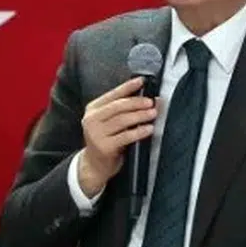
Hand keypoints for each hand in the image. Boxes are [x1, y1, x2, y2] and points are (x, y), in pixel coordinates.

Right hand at [77, 77, 157, 195]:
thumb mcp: (108, 122)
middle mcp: (91, 119)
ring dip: (140, 116)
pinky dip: (139, 132)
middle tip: (151, 102)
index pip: (113, 94)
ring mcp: (96, 134)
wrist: (94, 165)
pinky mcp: (104, 147)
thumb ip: (120, 110)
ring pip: (122, 120)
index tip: (142, 81)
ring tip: (153, 113)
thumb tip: (146, 97)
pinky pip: (125, 136)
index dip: (128, 87)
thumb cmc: (106, 140)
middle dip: (137, 102)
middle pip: (118, 106)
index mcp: (93, 109)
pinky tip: (149, 129)